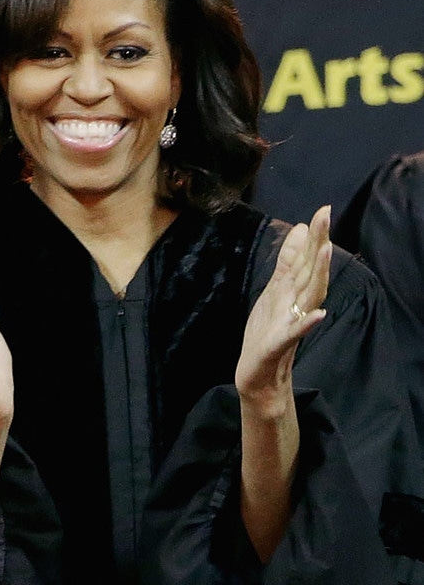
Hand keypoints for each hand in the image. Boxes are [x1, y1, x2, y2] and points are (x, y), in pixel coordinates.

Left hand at [235, 204, 331, 412]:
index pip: (306, 260)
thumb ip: (288, 262)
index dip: (315, 235)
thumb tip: (300, 229)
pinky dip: (307, 324)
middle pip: (311, 272)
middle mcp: (296, 305)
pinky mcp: (279, 345)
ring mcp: (290, 325)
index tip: (324, 209)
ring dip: (318, 275)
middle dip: (318, 244)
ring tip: (326, 251)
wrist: (258, 375)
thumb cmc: (267, 333)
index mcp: (293, 292)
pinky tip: (319, 314)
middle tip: (326, 217)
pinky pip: (296, 333)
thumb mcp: (274, 291)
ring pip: (308, 297)